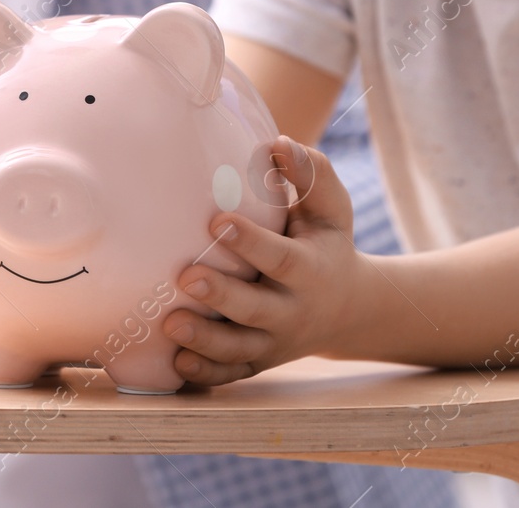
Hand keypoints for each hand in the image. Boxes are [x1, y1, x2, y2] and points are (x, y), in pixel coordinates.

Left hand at [165, 137, 364, 385]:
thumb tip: (279, 143)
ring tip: (171, 324)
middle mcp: (294, 311)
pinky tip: (176, 363)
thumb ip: (311, 174)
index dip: (250, 242)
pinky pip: (231, 375)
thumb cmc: (325, 241)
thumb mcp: (330, 209)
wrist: (348, 307)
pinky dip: (206, 375)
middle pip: (257, 309)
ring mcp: (275, 342)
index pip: (280, 258)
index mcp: (310, 269)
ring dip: (205, 341)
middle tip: (186, 276)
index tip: (216, 221)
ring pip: (239, 349)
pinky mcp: (258, 362)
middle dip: (223, 295)